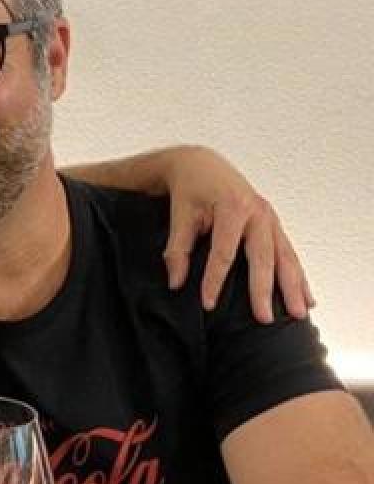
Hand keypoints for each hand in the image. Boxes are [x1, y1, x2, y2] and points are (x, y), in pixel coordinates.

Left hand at [160, 146, 312, 322]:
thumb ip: (178, 249)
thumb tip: (175, 282)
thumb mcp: (180, 215)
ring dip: (293, 286)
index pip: (224, 253)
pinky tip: (307, 298)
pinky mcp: (274, 224)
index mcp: (233, 207)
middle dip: (264, 290)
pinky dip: (298, 276)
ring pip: (285, 256)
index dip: (215, 280)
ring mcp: (270, 218)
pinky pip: (288, 253)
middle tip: (265, 319)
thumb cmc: (190, 189)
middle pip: (262, 257)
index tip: (209, 304)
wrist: (201, 164)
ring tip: (299, 314)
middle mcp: (258, 212)